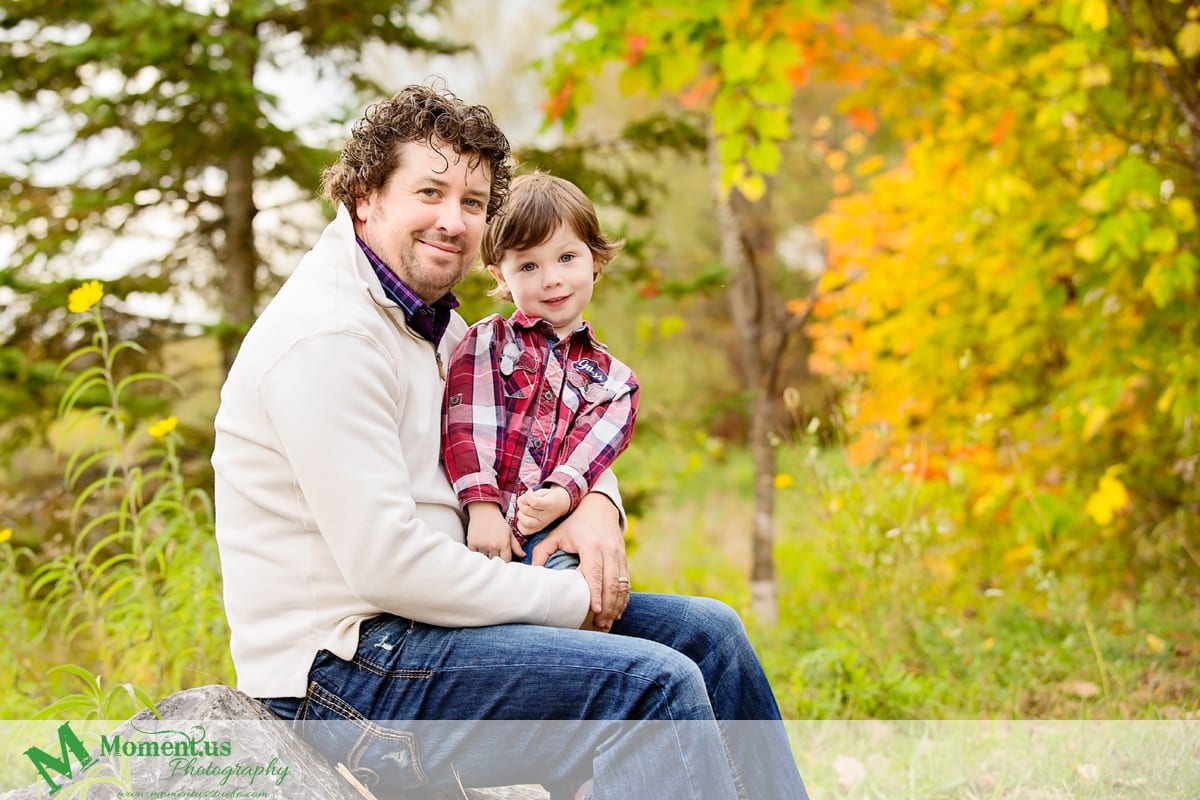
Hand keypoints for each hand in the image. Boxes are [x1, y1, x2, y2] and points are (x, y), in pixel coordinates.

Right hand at [466, 502, 519, 561]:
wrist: (484, 511)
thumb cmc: (498, 522)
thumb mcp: (509, 532)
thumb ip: (516, 546)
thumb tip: (523, 555)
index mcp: (504, 543)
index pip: (506, 560)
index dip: (505, 560)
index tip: (503, 558)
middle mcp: (493, 545)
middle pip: (495, 561)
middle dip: (496, 558)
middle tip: (495, 549)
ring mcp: (482, 545)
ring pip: (485, 558)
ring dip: (486, 555)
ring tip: (487, 545)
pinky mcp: (472, 544)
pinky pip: (475, 555)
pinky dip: (477, 552)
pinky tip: (480, 544)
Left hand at [516, 485, 570, 534]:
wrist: (560, 506)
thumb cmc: (549, 497)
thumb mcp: (543, 491)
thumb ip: (532, 495)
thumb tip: (521, 500)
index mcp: (549, 505)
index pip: (534, 502)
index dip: (528, 495)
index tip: (530, 491)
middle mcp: (546, 517)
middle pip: (527, 511)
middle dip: (522, 502)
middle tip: (525, 499)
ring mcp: (542, 525)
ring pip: (525, 522)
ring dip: (520, 513)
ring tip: (524, 508)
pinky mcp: (537, 530)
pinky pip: (524, 530)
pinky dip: (520, 523)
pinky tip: (524, 516)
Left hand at [530, 492, 628, 629]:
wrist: (599, 505)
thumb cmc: (575, 522)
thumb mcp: (557, 533)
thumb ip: (542, 551)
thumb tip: (531, 572)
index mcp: (591, 546)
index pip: (594, 573)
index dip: (595, 592)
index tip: (594, 610)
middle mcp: (608, 551)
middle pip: (611, 583)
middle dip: (607, 606)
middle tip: (600, 625)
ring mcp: (619, 555)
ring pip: (622, 585)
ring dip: (616, 605)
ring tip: (608, 623)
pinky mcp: (624, 558)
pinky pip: (627, 581)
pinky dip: (623, 598)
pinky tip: (617, 611)